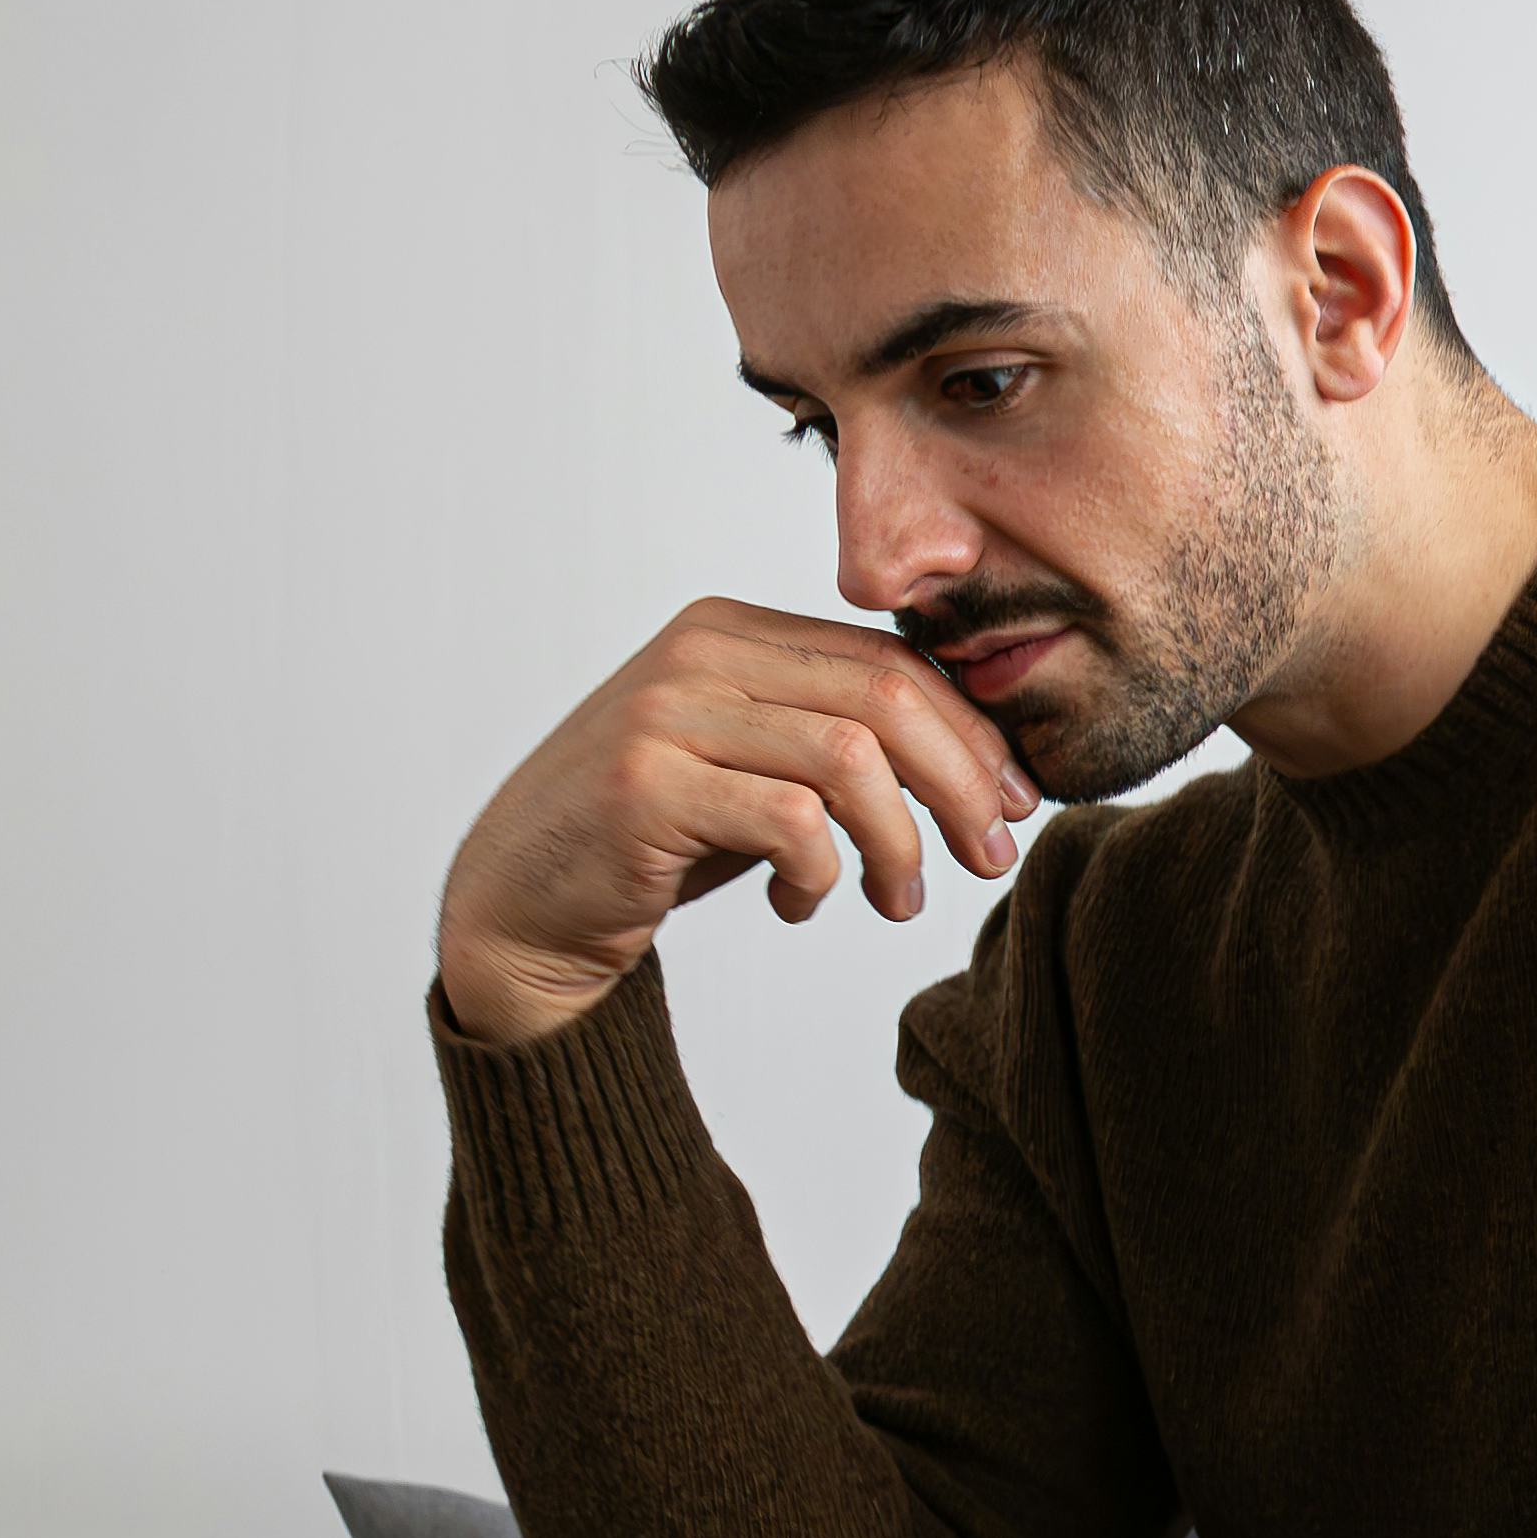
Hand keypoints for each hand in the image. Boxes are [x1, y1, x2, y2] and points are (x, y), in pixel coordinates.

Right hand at [439, 600, 1040, 1046]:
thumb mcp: (758, 772)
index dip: (972, 735)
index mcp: (731, 632)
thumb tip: (985, 763)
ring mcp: (664, 715)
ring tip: (898, 900)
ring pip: (851, 761)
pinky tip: (800, 905)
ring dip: (900, 843)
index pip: (890, 663)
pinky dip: (821, 875)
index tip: (1014, 803)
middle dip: (963, 785)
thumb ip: (839, 742)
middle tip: (989, 858)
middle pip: (887, 700)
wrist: (522, 904)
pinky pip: (790, 822)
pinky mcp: (644, 786)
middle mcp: (696, 655)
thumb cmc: (658, 841)